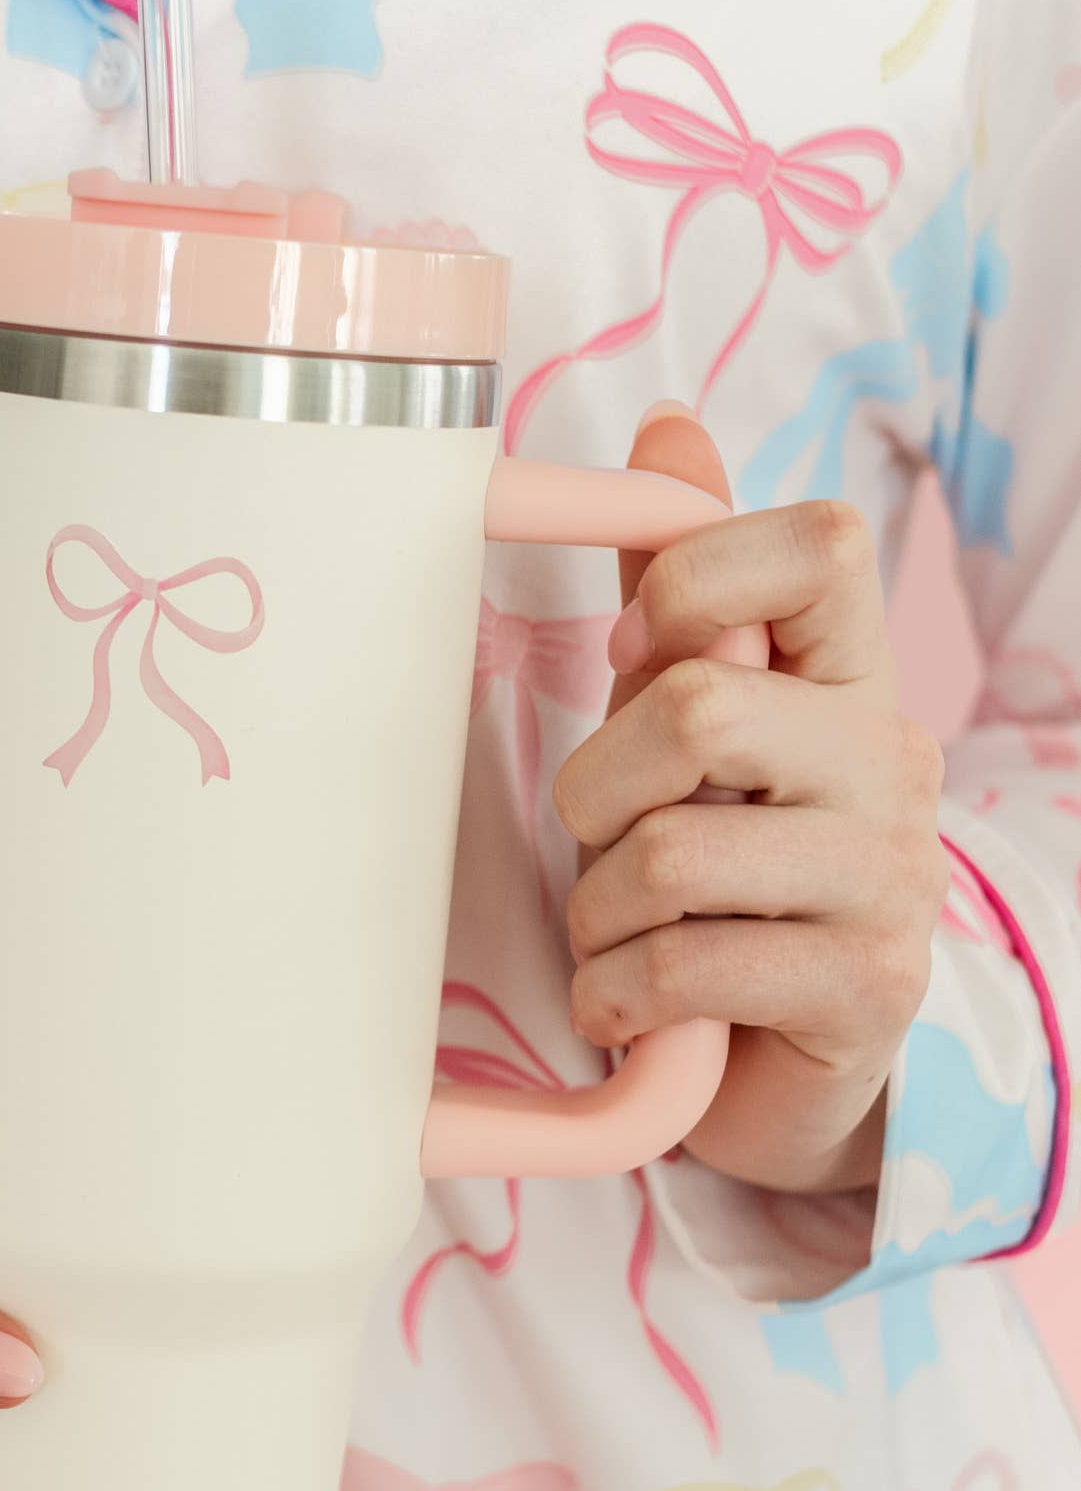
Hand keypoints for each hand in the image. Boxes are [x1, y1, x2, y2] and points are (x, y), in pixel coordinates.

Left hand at [554, 403, 948, 1196]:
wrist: (784, 1064)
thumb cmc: (719, 876)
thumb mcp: (693, 727)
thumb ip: (682, 592)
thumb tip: (668, 427)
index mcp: (852, 672)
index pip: (820, 542)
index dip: (692, 582)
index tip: (633, 661)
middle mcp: (894, 758)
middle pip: (699, 707)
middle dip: (595, 789)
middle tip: (598, 841)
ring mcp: (893, 875)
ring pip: (668, 854)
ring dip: (596, 913)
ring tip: (615, 936)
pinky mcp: (868, 986)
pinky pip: (685, 966)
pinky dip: (616, 994)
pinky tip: (629, 1004)